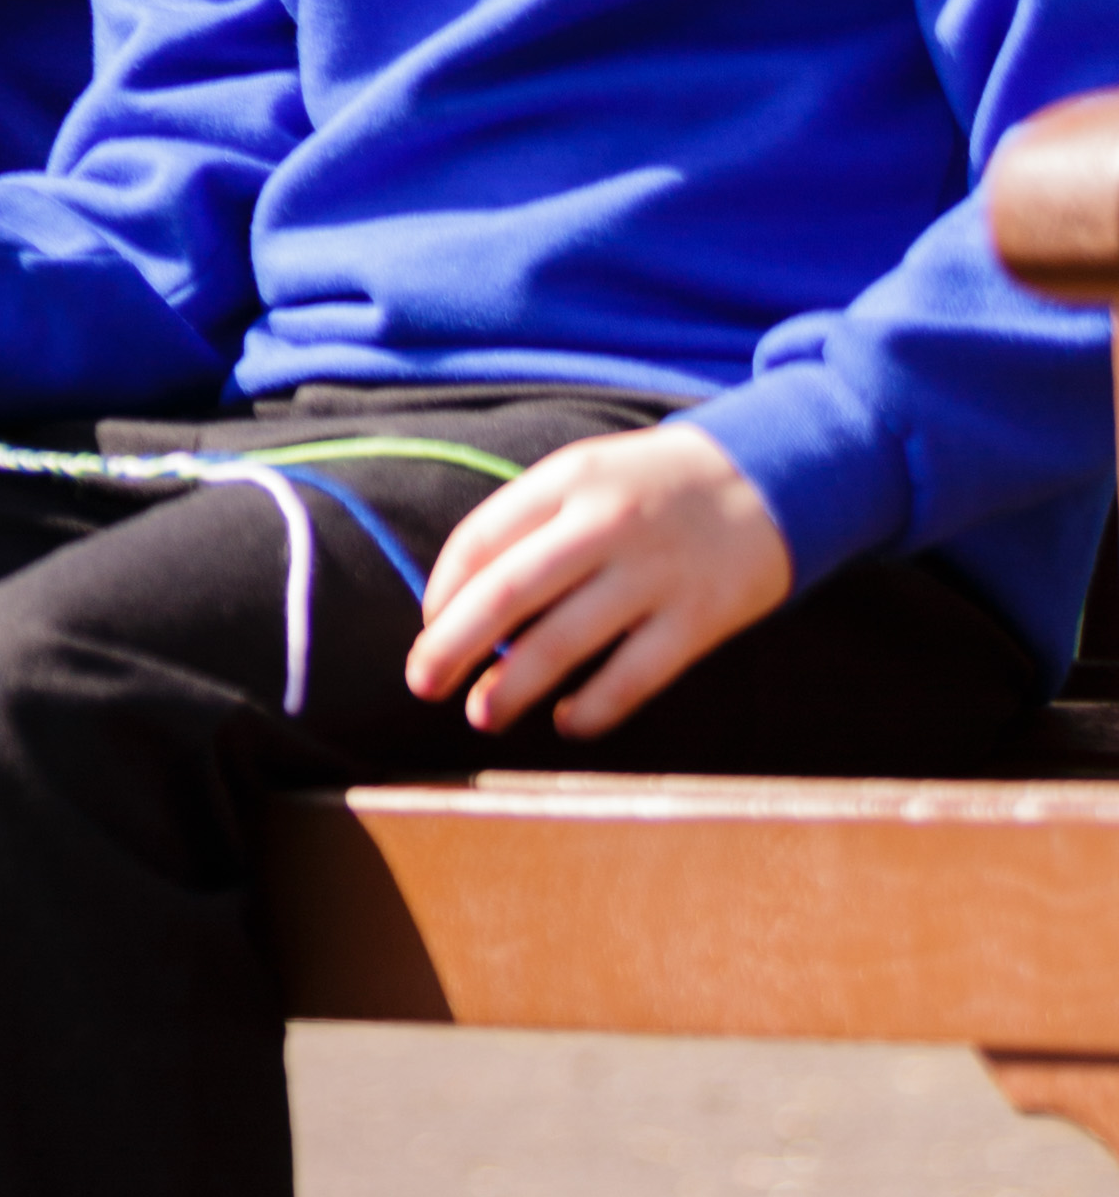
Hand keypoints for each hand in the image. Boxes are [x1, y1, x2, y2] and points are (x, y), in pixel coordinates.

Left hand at [405, 421, 792, 738]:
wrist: (774, 475)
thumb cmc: (656, 486)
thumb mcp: (590, 474)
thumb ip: (531, 525)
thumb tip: (461, 605)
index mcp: (569, 478)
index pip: (480, 539)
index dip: (442, 590)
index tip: (430, 625)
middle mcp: (607, 522)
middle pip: (508, 591)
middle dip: (453, 644)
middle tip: (422, 684)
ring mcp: (655, 571)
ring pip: (563, 639)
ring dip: (512, 686)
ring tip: (482, 714)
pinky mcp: (700, 616)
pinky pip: (635, 674)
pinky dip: (594, 706)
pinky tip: (568, 722)